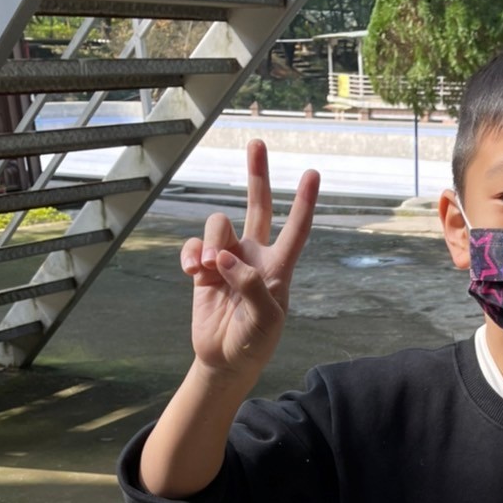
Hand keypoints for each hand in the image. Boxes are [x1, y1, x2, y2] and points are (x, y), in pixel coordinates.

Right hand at [180, 140, 318, 379]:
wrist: (224, 360)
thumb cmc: (254, 343)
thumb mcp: (264, 321)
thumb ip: (251, 287)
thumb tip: (225, 257)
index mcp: (278, 269)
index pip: (295, 231)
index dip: (304, 203)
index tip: (313, 173)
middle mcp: (254, 256)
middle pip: (257, 206)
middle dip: (257, 175)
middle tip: (257, 142)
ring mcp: (227, 259)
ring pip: (218, 225)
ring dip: (211, 241)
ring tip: (208, 269)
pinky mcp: (202, 268)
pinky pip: (194, 246)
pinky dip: (190, 255)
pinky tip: (192, 273)